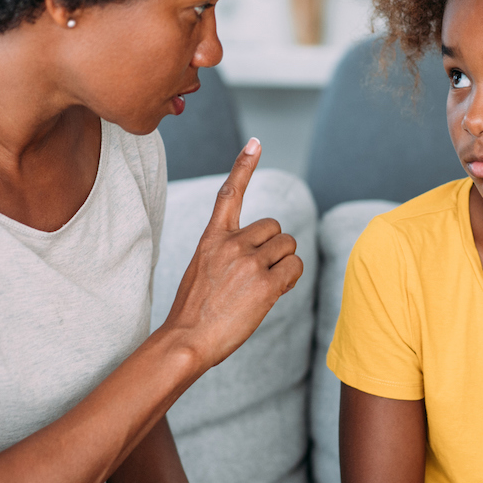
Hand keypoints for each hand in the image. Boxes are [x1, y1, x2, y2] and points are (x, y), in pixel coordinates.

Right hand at [162, 138, 303, 369]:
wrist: (187, 339)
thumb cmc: (196, 310)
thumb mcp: (203, 269)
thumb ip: (229, 252)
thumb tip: (263, 252)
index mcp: (212, 238)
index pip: (230, 194)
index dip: (244, 166)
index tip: (256, 143)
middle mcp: (231, 244)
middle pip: (276, 228)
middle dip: (275, 249)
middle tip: (259, 274)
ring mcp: (249, 263)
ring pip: (288, 247)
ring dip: (284, 265)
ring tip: (260, 288)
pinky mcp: (265, 284)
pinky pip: (295, 268)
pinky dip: (290, 280)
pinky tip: (272, 294)